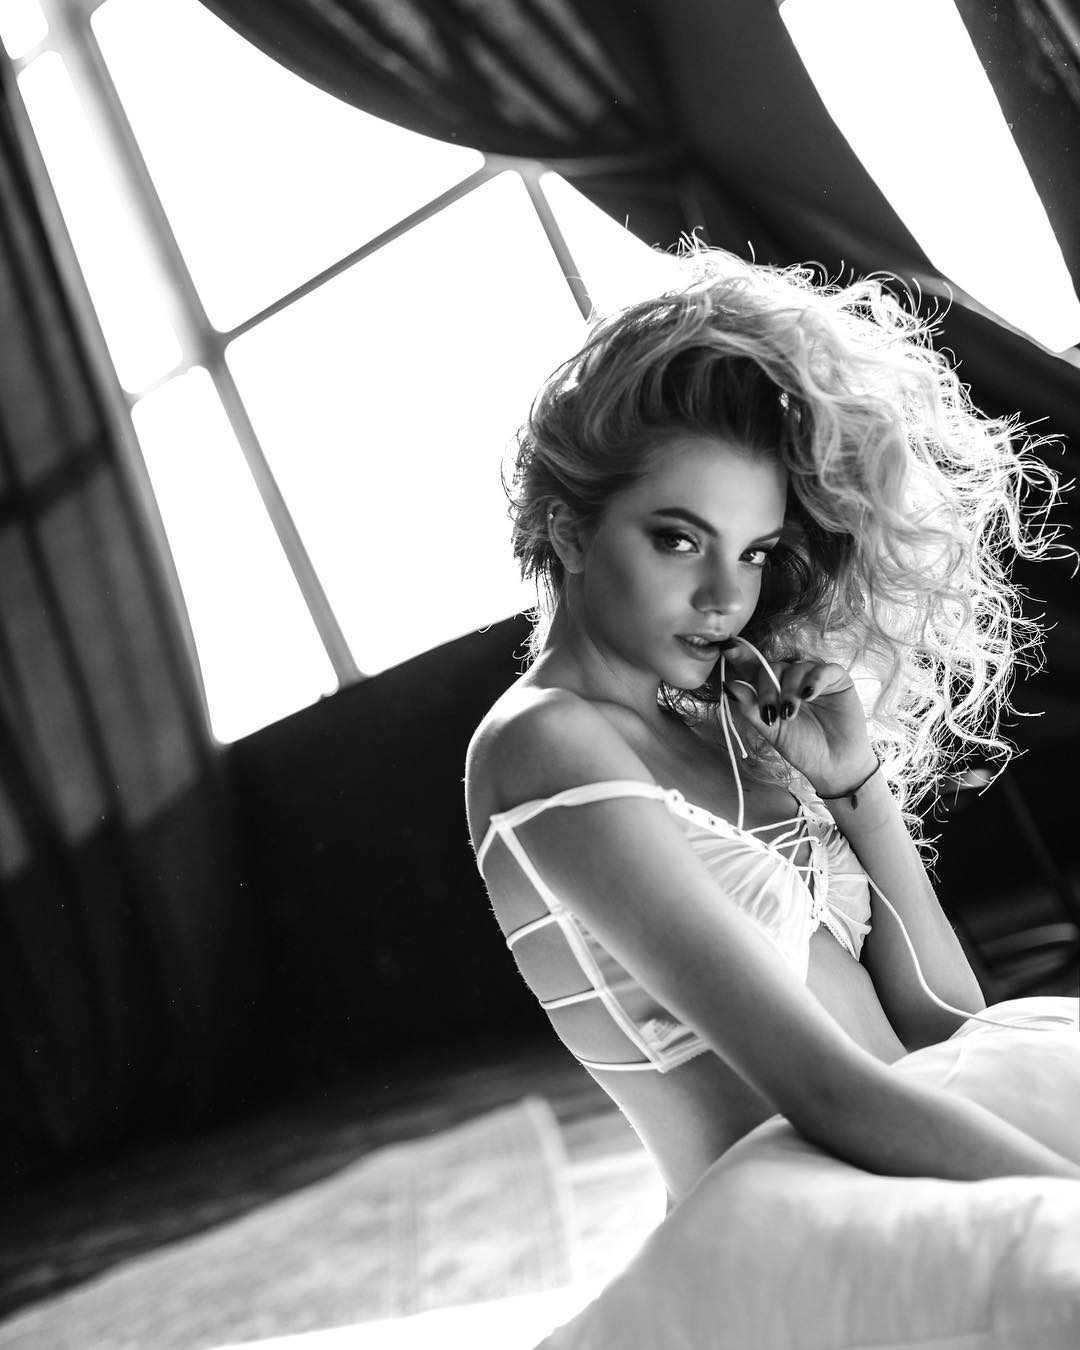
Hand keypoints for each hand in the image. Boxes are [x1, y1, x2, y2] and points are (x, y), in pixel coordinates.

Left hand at [720, 641, 875, 795]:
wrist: (833, 764)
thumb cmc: (801, 747)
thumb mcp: (770, 729)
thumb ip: (751, 707)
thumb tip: (729, 685)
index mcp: (772, 689)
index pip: (754, 669)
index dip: (741, 657)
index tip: (727, 650)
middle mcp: (791, 679)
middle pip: (772, 668)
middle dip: (767, 688)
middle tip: (769, 712)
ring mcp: (813, 677)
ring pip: (795, 668)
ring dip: (789, 690)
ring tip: (790, 714)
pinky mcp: (836, 678)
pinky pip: (823, 670)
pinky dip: (814, 680)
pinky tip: (809, 695)